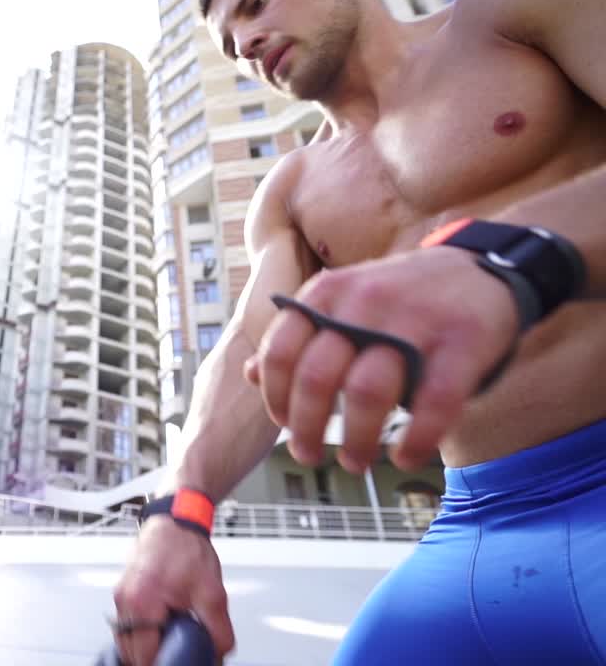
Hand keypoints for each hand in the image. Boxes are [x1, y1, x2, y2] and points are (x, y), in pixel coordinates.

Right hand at [113, 519, 234, 664]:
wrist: (175, 520)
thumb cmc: (187, 549)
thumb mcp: (212, 595)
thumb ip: (217, 631)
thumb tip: (216, 656)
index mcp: (142, 603)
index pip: (143, 657)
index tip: (176, 664)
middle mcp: (125, 601)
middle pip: (130, 653)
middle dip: (152, 660)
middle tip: (175, 657)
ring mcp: (121, 597)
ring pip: (125, 641)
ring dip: (144, 650)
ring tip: (169, 646)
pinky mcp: (123, 594)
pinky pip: (126, 626)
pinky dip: (140, 636)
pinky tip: (160, 633)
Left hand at [245, 246, 518, 472]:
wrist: (482, 268)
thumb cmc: (399, 299)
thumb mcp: (342, 303)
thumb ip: (300, 337)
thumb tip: (249, 374)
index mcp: (328, 293)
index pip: (281, 349)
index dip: (275, 395)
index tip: (282, 424)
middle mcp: (365, 302)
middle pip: (318, 377)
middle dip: (306, 428)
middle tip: (308, 456)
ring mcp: (415, 321)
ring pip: (368, 393)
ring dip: (355, 440)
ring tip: (354, 463)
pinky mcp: (463, 342)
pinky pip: (433, 402)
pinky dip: (416, 439)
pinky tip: (406, 456)